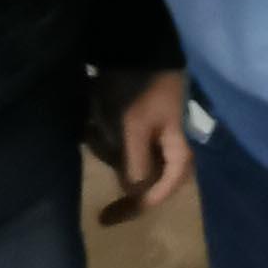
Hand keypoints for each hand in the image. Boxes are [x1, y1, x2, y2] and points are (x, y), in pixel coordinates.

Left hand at [88, 66, 192, 222]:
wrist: (137, 50)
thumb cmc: (140, 89)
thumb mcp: (135, 128)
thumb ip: (135, 163)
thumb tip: (135, 194)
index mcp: (177, 153)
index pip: (161, 191)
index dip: (137, 207)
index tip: (108, 217)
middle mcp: (168, 150)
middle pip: (144, 180)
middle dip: (118, 175)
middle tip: (100, 188)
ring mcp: (153, 137)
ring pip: (128, 163)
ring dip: (107, 153)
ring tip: (90, 132)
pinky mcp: (137, 125)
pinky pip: (120, 146)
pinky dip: (103, 141)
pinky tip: (89, 126)